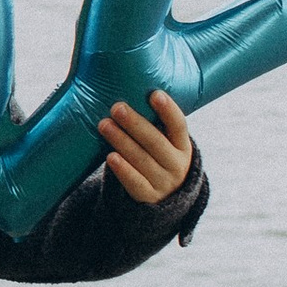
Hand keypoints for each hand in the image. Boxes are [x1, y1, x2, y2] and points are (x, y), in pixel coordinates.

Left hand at [100, 88, 193, 205]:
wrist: (165, 198)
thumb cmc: (157, 158)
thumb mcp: (165, 143)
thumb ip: (153, 124)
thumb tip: (128, 89)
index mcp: (182, 146)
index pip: (178, 126)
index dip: (168, 110)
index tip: (154, 94)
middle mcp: (176, 165)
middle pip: (155, 142)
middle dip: (135, 124)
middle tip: (117, 108)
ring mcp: (164, 183)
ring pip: (142, 161)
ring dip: (122, 141)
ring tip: (104, 125)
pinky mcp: (149, 198)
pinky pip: (135, 184)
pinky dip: (123, 170)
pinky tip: (111, 157)